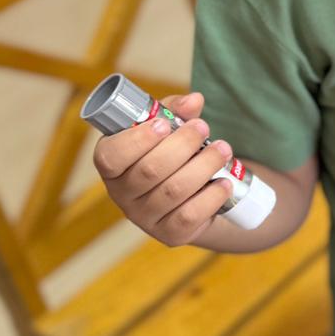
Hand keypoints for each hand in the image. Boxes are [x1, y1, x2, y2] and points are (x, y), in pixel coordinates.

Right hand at [92, 90, 233, 247]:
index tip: (166, 124)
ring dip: (203, 166)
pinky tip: (224, 181)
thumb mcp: (169, 127)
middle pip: (149, 171)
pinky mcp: (169, 234)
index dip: (137, 140)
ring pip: (173, 191)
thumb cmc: (171, 152)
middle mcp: (121, 194)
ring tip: (223, 148)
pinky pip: (189, 216)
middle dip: (182, 145)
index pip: (110, 156)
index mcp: (111, 165)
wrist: (191, 195)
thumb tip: (194, 101)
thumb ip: (176, 110)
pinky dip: (211, 196)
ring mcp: (144, 217)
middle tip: (204, 127)